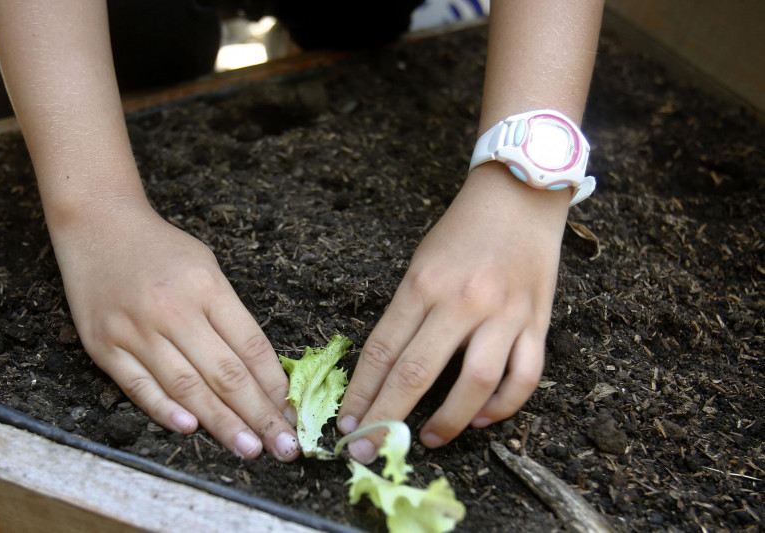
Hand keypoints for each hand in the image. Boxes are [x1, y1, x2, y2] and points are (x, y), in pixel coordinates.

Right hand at [50, 202, 299, 461]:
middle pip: (224, 374)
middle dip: (259, 416)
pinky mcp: (104, 346)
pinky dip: (165, 410)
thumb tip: (261, 374)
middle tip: (283, 447)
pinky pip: (139, 386)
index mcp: (206, 287)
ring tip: (248, 448)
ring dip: (221, 423)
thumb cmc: (160, 249)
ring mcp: (135, 330)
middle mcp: (172, 310)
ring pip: (187, 388)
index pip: (250, 347)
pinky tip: (190, 429)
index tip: (291, 413)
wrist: (97, 225)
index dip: (274, 386)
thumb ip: (230, 316)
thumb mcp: (207, 267)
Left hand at [336, 163, 569, 461]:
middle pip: (416, 374)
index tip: (347, 424)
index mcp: (423, 284)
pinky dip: (502, 406)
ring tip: (427, 440)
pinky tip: (481, 419)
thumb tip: (386, 371)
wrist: (521, 193)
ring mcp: (504, 313)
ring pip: (475, 385)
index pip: (382, 350)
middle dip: (386, 419)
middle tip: (367, 451)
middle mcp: (462, 301)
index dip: (361, 394)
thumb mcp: (420, 262)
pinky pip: (524, 377)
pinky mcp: (538, 321)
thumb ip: (406, 312)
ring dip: (448, 422)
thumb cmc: (462, 230)